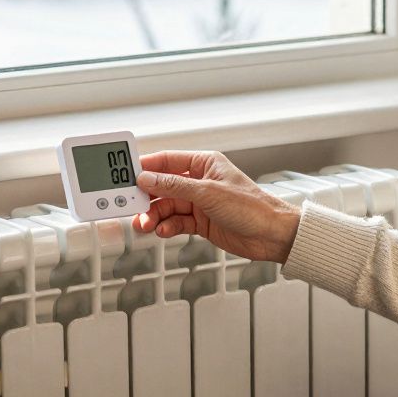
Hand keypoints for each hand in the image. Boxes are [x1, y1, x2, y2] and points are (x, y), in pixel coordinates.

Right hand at [133, 150, 301, 263]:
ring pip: (167, 207)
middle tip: (131, 207)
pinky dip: (167, 227)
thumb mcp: (209, 193)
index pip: (166, 160)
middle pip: (162, 186)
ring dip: (154, 215)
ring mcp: (199, 203)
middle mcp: (200, 181)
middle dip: (146, 198)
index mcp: (204, 163)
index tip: (125, 176)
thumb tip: (147, 179)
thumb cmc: (253, 207)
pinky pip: (176, 222)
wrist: (272, 235)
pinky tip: (163, 231)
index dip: (144, 168)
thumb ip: (175, 186)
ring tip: (146, 224)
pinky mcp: (201, 222)